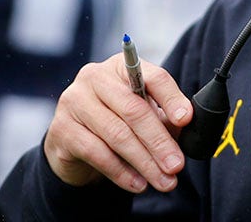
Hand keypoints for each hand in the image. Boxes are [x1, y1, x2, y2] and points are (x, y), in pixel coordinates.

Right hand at [42, 53, 193, 193]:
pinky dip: (121, 172)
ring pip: (117, 134)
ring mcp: (74, 101)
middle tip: (177, 165)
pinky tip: (138, 183)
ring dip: (144, 162)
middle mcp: (95, 77)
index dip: (171, 98)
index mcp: (122, 67)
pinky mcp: (62, 129)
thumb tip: (189, 127)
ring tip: (164, 180)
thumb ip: (165, 117)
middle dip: (159, 141)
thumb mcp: (144, 114)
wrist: (73, 144)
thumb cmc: (117, 123)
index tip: (186, 120)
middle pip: (134, 110)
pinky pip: (97, 153)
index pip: (152, 76)